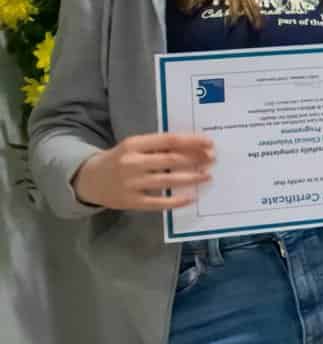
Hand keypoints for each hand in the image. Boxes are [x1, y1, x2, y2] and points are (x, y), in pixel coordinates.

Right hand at [72, 132, 214, 211]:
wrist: (88, 179)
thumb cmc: (119, 159)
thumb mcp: (134, 147)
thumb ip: (158, 147)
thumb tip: (194, 148)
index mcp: (134, 144)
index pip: (169, 141)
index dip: (192, 142)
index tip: (210, 143)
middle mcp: (132, 162)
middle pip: (171, 160)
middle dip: (196, 159)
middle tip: (213, 160)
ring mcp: (131, 183)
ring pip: (168, 180)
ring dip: (191, 178)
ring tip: (207, 176)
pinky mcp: (130, 201)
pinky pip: (158, 202)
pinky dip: (176, 200)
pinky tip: (191, 197)